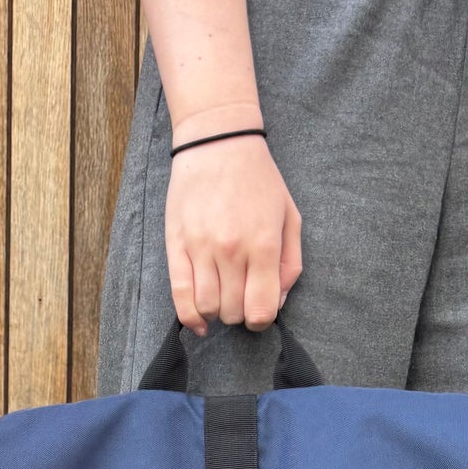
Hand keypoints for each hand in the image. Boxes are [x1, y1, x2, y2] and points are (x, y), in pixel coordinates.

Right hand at [165, 130, 301, 334]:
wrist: (217, 145)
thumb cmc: (257, 180)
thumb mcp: (289, 216)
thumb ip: (290, 262)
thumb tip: (277, 301)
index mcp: (264, 244)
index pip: (261, 309)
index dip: (261, 320)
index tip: (260, 311)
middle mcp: (231, 251)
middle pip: (233, 312)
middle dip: (239, 313)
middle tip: (240, 295)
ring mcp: (201, 250)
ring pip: (207, 308)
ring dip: (216, 313)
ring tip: (221, 297)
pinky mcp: (177, 248)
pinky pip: (180, 297)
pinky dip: (190, 318)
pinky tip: (199, 323)